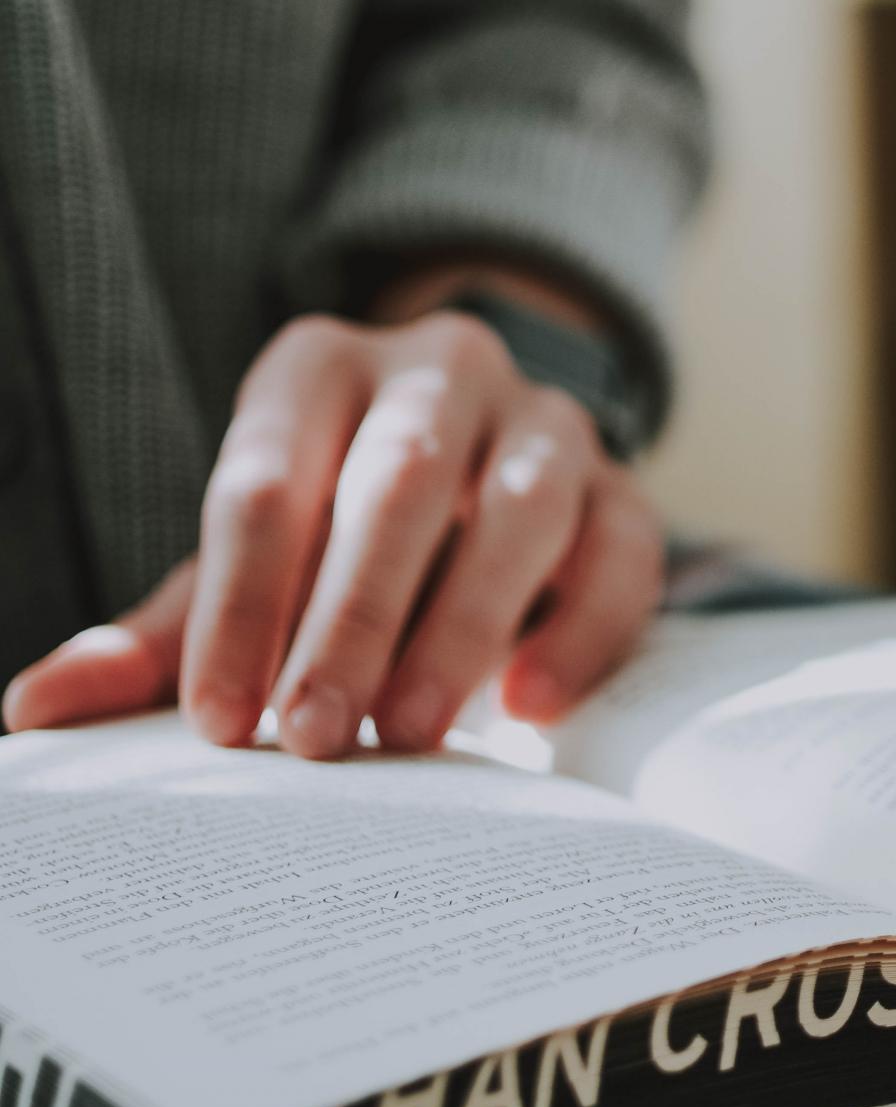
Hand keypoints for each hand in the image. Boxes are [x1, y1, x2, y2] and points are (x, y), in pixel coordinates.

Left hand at [2, 304, 662, 754]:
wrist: (477, 463)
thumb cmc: (333, 528)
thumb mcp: (247, 561)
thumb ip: (160, 633)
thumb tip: (33, 711)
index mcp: (319, 369)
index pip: (267, 479)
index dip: (240, 604)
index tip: (217, 720)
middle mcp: (441, 370)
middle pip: (399, 482)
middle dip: (351, 617)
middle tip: (314, 738)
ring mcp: (547, 421)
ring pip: (521, 508)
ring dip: (463, 625)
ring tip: (412, 733)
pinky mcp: (624, 488)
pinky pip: (624, 552)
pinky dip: (581, 630)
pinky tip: (531, 706)